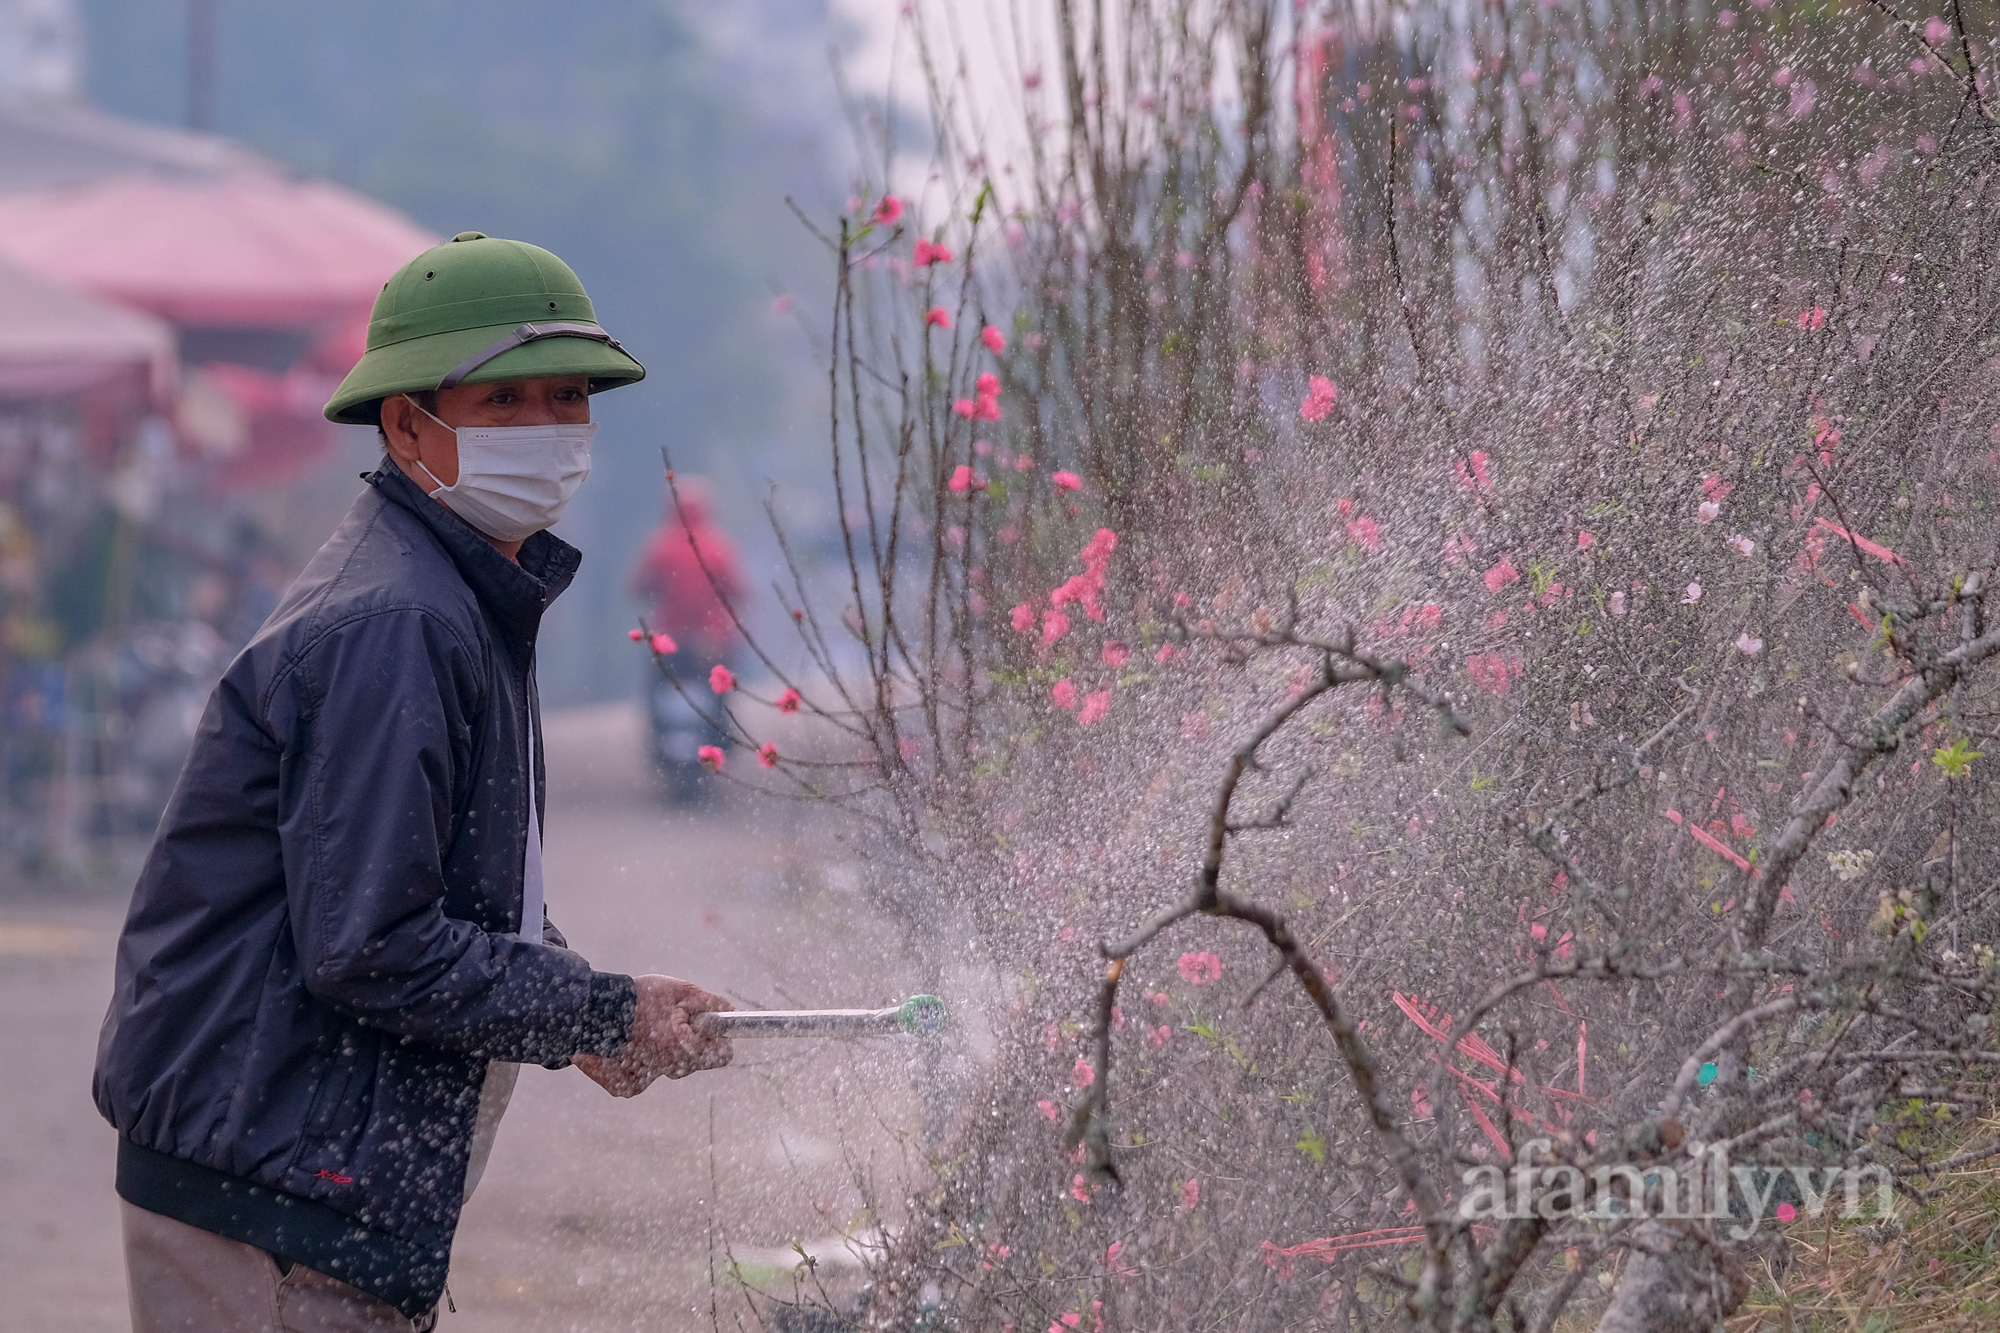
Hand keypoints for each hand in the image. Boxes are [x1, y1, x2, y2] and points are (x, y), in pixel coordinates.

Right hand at [574, 974, 732, 1096]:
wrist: (590, 1008)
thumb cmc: (639, 997)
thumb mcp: (681, 991)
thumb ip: (711, 1005)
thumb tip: (732, 1015)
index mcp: (681, 1047)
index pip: (722, 1056)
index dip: (717, 1038)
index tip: (707, 1025)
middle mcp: (664, 1070)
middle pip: (693, 1061)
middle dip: (687, 1041)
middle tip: (668, 1019)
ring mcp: (644, 1081)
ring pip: (667, 1067)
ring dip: (662, 1050)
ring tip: (644, 1028)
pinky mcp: (625, 1087)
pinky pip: (644, 1075)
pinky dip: (640, 1060)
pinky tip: (628, 1043)